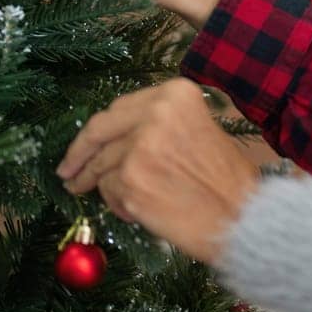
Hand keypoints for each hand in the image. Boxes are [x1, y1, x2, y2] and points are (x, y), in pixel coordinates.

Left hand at [57, 78, 261, 263]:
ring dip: (97, 183)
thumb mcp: (201, 131)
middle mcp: (155, 114)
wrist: (243, 216)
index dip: (97, 129)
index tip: (84, 143)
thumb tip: (117, 137)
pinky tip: (138, 212)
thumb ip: (162, 125)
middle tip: (67, 171)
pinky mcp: (131, 182)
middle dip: (78, 153)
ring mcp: (139, 148)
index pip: (119, 108)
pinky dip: (117, 204)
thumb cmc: (229, 180)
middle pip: (98, 132)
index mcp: (176, 95)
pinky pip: (109, 191)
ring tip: (96, 195)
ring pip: (102, 165)